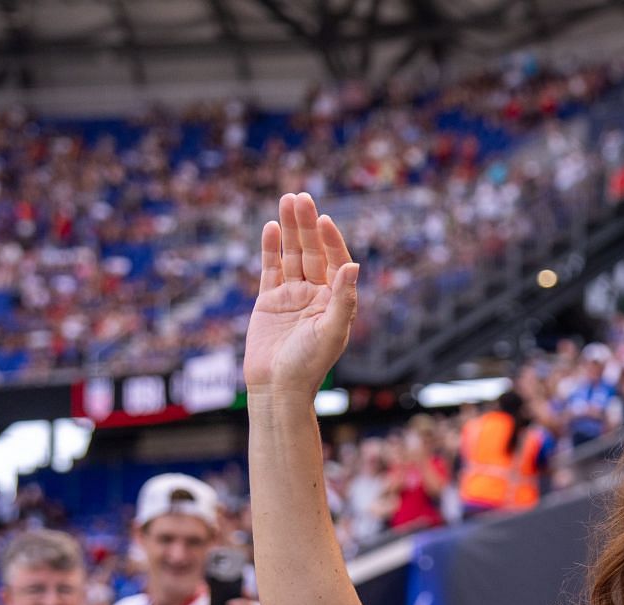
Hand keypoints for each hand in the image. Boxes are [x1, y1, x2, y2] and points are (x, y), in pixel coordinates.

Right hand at [244, 192, 360, 397]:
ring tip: (287, 200)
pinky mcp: (269, 300)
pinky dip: (270, 248)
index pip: (336, 262)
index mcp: (336, 302)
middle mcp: (316, 295)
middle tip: (301, 197)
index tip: (324, 219)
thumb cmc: (309, 365)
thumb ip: (343, 299)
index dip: (331, 240)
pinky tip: (270, 227)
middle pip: (312, 252)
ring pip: (291, 255)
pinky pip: (270, 268)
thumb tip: (354, 265)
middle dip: (307, 225)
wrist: (277, 387)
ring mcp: (292, 296)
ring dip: (289, 229)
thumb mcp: (331, 331)